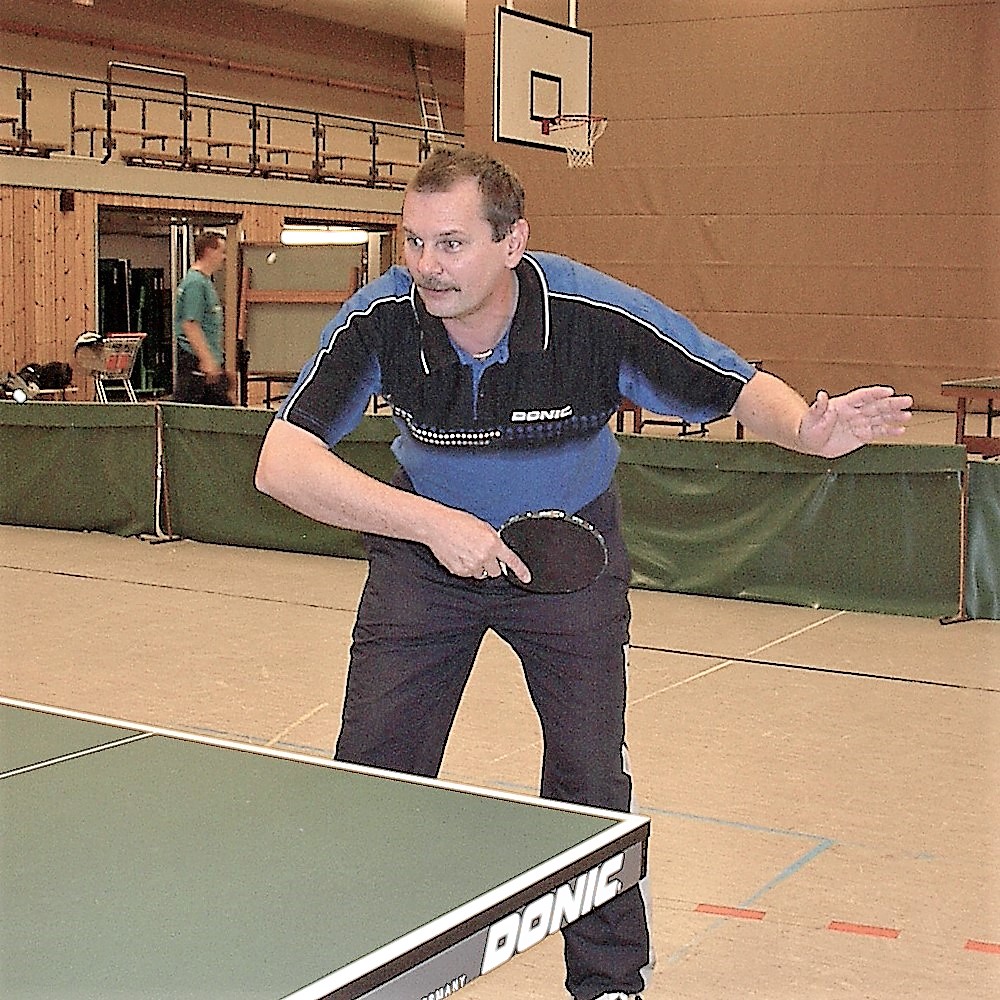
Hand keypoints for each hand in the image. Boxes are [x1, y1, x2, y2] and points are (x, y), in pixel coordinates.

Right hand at [426, 509, 531, 584]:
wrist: (437, 526)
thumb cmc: (457, 522)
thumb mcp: (482, 526)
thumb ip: (493, 540)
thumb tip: (498, 550)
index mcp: (492, 543)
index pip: (511, 560)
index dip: (520, 571)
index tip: (526, 578)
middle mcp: (484, 555)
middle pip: (496, 571)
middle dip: (491, 564)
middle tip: (481, 554)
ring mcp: (472, 565)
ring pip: (481, 574)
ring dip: (478, 566)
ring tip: (467, 552)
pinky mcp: (460, 571)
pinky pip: (468, 574)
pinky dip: (465, 567)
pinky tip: (459, 555)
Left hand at [798, 386, 912, 457]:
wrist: (810, 443)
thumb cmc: (808, 428)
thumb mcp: (811, 417)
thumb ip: (818, 407)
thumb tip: (821, 395)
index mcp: (844, 404)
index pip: (862, 396)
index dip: (875, 393)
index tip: (888, 391)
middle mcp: (855, 412)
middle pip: (876, 406)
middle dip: (892, 403)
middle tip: (908, 400)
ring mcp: (860, 423)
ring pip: (880, 418)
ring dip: (894, 417)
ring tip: (907, 415)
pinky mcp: (862, 435)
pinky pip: (877, 432)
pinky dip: (889, 431)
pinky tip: (900, 430)